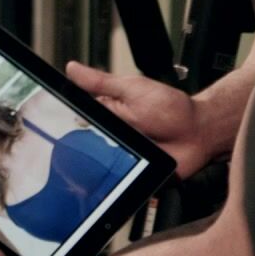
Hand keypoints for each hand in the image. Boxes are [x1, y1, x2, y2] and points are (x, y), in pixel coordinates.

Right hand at [66, 61, 206, 177]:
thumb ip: (102, 82)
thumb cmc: (170, 108)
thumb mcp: (132, 90)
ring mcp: (121, 159)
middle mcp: (111, 138)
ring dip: (96, 167)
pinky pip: (116, 187)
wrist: (199, 132)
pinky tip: (111, 182)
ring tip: (103, 161)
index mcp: (108, 115)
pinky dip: (113, 187)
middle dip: (80, 148)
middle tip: (86, 144)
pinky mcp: (132, 178)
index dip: (65, 122)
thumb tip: (71, 68)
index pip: (78, 120)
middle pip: (84, 147)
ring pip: (97, 168)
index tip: (55, 123)